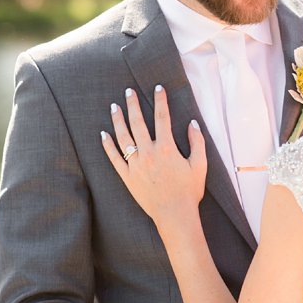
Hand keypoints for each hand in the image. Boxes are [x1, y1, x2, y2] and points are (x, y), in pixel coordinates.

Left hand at [101, 85, 206, 225]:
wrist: (174, 214)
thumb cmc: (189, 190)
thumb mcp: (200, 165)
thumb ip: (197, 142)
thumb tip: (192, 124)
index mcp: (167, 148)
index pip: (162, 118)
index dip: (160, 101)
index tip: (157, 88)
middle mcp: (148, 152)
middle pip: (138, 123)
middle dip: (133, 105)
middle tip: (128, 91)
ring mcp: (135, 164)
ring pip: (123, 137)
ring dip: (118, 120)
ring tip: (114, 106)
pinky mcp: (127, 175)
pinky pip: (114, 157)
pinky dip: (107, 145)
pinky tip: (103, 134)